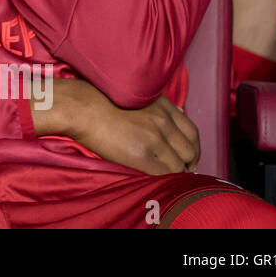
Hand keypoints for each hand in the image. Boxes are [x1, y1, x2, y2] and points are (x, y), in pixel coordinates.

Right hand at [41, 79, 199, 174]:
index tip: (188, 156)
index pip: (192, 132)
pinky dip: (164, 179)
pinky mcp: (142, 156)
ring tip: (167, 175)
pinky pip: (163, 174)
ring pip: (178, 165)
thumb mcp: (138, 96)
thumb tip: (180, 115)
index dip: (193, 148)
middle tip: (182, 170)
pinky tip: (157, 179)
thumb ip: (161, 107)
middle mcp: (163, 122)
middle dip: (188, 162)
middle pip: (189, 150)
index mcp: (164, 107)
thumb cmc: (102, 100)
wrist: (82, 108)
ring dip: (175, 173)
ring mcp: (154, 139)